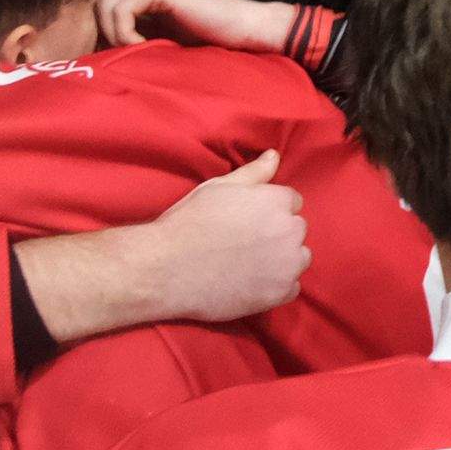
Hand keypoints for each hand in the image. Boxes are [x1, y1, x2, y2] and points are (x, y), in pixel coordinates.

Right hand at [16, 151, 312, 339]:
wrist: (157, 271)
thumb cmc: (179, 223)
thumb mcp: (213, 188)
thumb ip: (250, 172)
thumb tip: (273, 154)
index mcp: (275, 200)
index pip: (288, 199)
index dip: (261, 209)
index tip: (235, 220)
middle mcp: (289, 231)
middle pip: (293, 228)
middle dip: (271, 231)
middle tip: (230, 242)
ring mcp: (286, 265)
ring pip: (293, 257)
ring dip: (273, 258)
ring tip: (232, 262)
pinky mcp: (278, 295)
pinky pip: (285, 288)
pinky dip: (269, 286)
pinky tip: (237, 282)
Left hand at [93, 0, 299, 53]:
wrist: (245, 30)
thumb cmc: (210, 39)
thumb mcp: (163, 36)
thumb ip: (136, 33)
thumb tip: (102, 50)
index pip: (103, 0)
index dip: (105, 28)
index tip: (123, 54)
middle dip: (105, 30)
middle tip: (127, 53)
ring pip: (106, 2)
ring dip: (115, 33)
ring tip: (139, 50)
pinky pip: (122, 9)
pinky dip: (125, 32)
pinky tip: (146, 45)